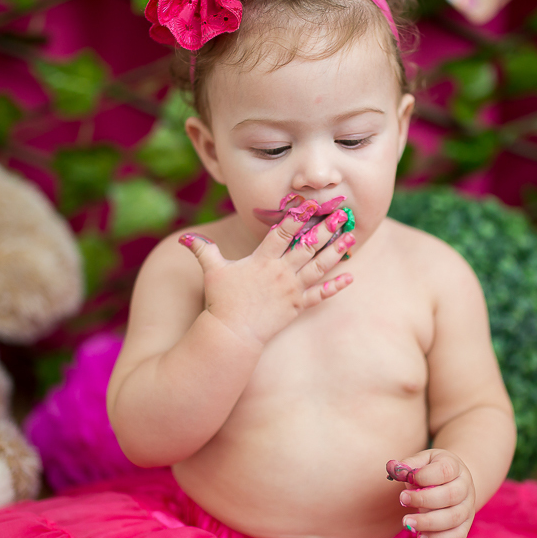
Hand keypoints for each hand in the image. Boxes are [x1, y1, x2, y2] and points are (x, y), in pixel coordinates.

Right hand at [180, 202, 354, 345]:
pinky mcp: (297, 306)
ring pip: (319, 267)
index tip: (311, 203)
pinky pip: (320, 295)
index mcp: (262, 260)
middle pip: (307, 246)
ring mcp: (291, 290)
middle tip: (342, 213)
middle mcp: (281, 272)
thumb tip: (186, 236)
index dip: (297, 217)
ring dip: (336, 251)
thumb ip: (203, 250)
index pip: (282, 233)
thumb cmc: (221, 302)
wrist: (232, 334)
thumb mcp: (212, 272)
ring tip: (350, 236)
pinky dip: (335, 286)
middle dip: (326, 228)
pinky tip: (350, 277)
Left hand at [388, 449, 475, 537]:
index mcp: (455, 467)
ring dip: (428, 523)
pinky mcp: (465, 526)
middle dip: (424, 500)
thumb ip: (409, 465)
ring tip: (407, 522)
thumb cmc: (432, 471)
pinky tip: (420, 536)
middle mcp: (465, 487)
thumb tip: (395, 469)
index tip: (408, 479)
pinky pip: (457, 536)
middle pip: (451, 495)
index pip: (445, 470)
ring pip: (453, 519)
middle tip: (402, 500)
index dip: (425, 476)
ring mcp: (468, 508)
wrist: (454, 483)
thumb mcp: (422, 461)